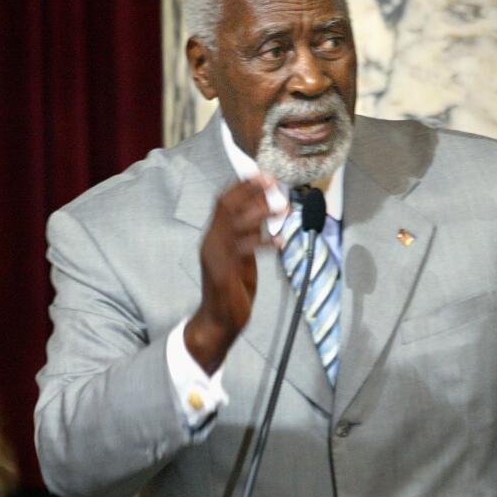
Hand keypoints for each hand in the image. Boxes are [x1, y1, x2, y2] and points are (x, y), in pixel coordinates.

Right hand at [185, 175, 283, 372]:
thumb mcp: (243, 256)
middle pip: (226, 206)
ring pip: (235, 224)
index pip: (223, 201)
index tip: (264, 174)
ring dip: (262, 213)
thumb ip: (250, 234)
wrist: (219, 322)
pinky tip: (282, 241)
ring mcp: (215, 256)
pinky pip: (244, 250)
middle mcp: (211, 242)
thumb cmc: (232, 288)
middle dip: (250, 191)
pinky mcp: (223, 273)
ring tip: (285, 209)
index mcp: (215, 235)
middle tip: (274, 182)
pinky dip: (264, 242)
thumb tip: (264, 210)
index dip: (243, 185)